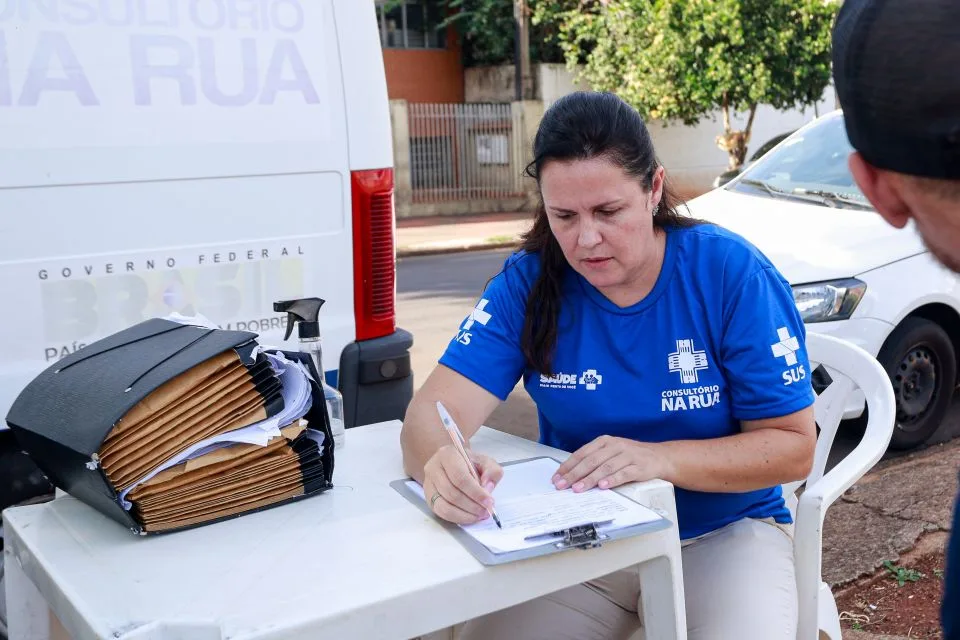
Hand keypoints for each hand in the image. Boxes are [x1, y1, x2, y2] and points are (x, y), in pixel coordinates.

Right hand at [423, 445, 502, 524]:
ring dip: (465, 514)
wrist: (454, 465)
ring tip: (480, 515)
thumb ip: (492, 471)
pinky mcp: (428, 498)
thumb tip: (487, 487)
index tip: (489, 502)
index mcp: (447, 454)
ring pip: (444, 505)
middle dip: (472, 505)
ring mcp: (428, 484)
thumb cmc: (470, 463)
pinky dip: (457, 518)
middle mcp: (433, 468)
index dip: (475, 492)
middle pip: (452, 493)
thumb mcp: (485, 462)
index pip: (460, 477)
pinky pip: (441, 512)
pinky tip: (469, 517)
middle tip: (486, 511)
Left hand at [552, 436, 668, 491]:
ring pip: (605, 467)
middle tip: (563, 485)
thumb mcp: (610, 452)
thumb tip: (571, 474)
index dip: (568, 466)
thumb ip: (594, 460)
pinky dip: (612, 480)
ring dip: (590, 479)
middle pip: (591, 460)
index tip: (557, 477)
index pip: (582, 453)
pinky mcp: (639, 466)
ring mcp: (627, 455)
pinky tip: (603, 487)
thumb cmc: (630, 456)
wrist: (659, 457)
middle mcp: (614, 446)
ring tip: (578, 488)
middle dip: (574, 474)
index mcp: (604, 441)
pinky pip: (623, 474)